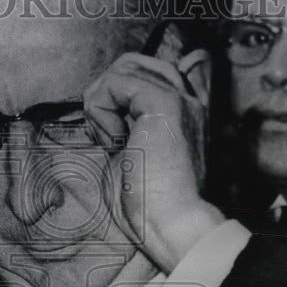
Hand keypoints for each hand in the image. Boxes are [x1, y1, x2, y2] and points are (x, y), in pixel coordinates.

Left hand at [84, 48, 223, 273]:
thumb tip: (99, 110)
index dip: (118, 93)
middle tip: (105, 135)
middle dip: (106, 91)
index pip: (147, 72)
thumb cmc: (148, 204)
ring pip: (124, 67)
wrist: (170, 224)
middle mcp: (187, 99)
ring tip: (111, 139)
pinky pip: (117, 81)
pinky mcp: (164, 102)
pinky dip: (102, 108)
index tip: (112, 136)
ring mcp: (179, 98)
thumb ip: (122, 128)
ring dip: (102, 101)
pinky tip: (114, 140)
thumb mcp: (129, 156)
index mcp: (182, 113)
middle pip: (133, 62)